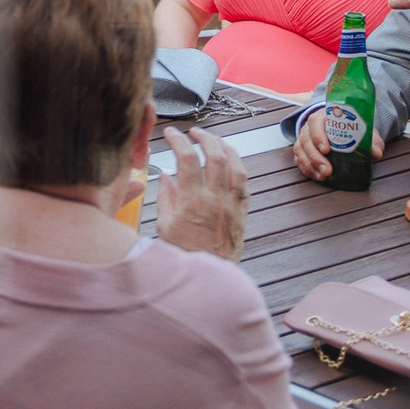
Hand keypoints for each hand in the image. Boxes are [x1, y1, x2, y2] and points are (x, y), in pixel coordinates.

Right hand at [156, 125, 246, 258]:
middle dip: (204, 137)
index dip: (177, 141)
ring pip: (235, 165)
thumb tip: (165, 175)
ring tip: (214, 140)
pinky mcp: (242, 212)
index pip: (186, 159)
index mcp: (192, 201)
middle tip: (194, 132)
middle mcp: (215, 199)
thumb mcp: (164, 225)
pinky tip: (230, 161)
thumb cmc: (184, 253)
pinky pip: (244, 182)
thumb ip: (165, 196)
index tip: (170, 133)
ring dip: (225, 147)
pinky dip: (238, 166)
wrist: (209, 275)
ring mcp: (232, 205)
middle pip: (215, 155)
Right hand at [293, 105, 389, 179]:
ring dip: (310, 165)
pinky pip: (299, 160)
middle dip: (315, 157)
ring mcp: (303, 139)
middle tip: (327, 170)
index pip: (316, 123)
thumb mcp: (362, 129)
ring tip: (323, 176)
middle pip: (307, 140)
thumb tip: (376, 152)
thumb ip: (371, 139)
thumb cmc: (350, 127)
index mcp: (323, 117)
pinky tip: (317, 176)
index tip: (326, 149)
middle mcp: (309, 127)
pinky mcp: (301, 150)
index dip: (318, 136)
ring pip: (300, 151)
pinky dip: (307, 169)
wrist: (340, 126)